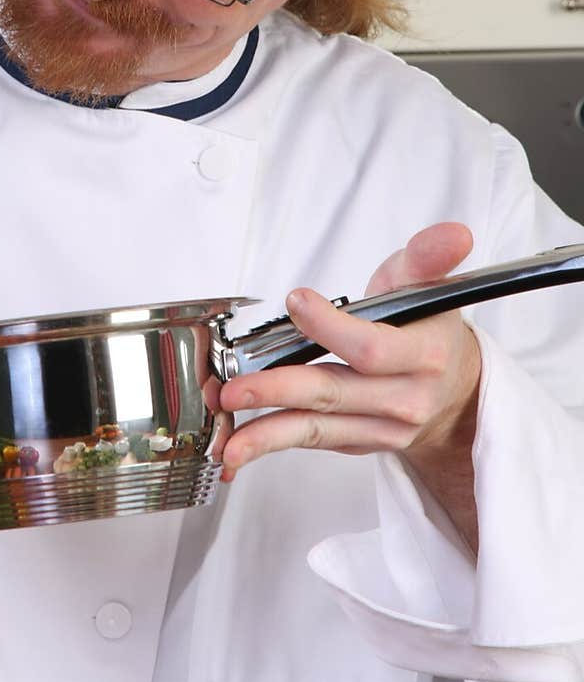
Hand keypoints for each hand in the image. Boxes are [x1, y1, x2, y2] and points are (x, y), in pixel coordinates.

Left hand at [216, 222, 482, 478]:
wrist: (455, 390)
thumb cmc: (428, 330)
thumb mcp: (430, 286)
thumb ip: (430, 257)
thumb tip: (455, 233)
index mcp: (425, 356)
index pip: (372, 349)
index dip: (331, 327)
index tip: (296, 301)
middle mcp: (405, 399)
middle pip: (334, 393)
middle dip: (279, 389)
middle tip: (234, 386)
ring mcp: (381, 428)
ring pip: (317, 428)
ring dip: (266, 431)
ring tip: (227, 436)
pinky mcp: (358, 443)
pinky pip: (312, 442)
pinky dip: (271, 444)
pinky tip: (238, 448)